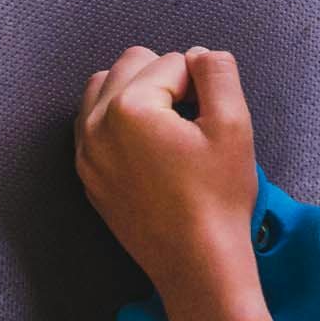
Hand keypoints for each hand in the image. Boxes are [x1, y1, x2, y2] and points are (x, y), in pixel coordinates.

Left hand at [73, 44, 263, 320]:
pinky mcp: (87, 177)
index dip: (201, 84)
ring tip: (169, 127)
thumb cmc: (217, 199)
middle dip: (164, 80)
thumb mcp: (233, 124)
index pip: (171, 62)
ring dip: (136, 94)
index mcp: (128, 108)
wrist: (196, 264)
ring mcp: (86, 154)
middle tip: (192, 119)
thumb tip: (198, 56)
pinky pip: (93, 127)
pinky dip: (118, 123)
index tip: (210, 120)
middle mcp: (95, 127)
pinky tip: (149, 147)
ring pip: (102, 90)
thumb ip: (217, 72)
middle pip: (130, 65)